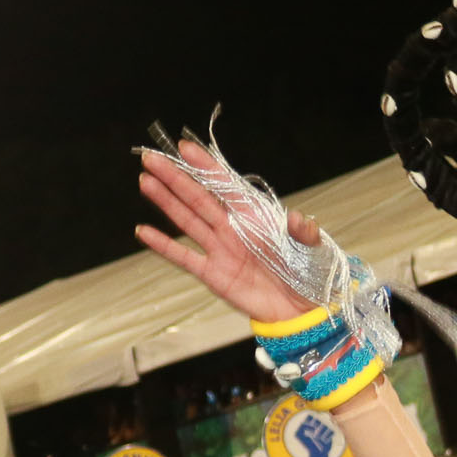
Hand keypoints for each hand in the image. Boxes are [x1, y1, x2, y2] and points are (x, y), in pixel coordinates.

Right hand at [136, 139, 316, 323]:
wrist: (302, 308)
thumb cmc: (308, 271)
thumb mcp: (312, 246)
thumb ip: (303, 231)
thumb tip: (298, 219)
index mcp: (255, 216)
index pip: (226, 185)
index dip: (206, 166)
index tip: (185, 148)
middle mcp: (233, 228)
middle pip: (199, 197)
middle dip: (176, 177)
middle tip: (152, 158)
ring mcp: (221, 249)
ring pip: (187, 220)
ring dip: (166, 201)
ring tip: (146, 181)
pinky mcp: (213, 274)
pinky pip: (184, 257)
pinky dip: (163, 245)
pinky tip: (144, 231)